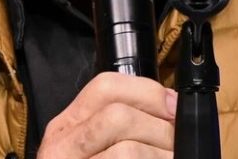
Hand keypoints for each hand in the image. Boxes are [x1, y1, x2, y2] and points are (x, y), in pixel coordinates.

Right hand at [38, 72, 177, 157]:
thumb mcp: (101, 148)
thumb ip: (125, 126)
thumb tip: (171, 105)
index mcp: (67, 127)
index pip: (105, 86)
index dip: (148, 91)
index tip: (174, 108)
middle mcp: (59, 145)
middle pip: (118, 115)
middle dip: (159, 130)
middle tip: (178, 148)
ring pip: (127, 149)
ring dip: (160, 156)